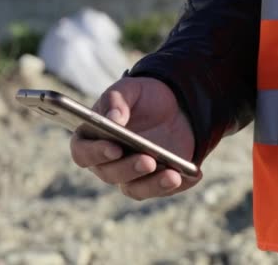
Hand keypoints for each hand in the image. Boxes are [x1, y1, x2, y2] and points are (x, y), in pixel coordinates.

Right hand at [69, 76, 200, 199]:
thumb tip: (113, 119)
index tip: (114, 148)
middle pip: (110, 174)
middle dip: (129, 169)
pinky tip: (194, 175)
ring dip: (154, 184)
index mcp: (92, 139)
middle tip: (148, 160)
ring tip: (174, 174)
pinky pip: (165, 189)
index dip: (95, 153)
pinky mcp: (155, 181)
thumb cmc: (142, 97)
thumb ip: (116, 100)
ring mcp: (132, 175)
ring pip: (136, 189)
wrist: (172, 105)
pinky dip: (180, 184)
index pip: (83, 153)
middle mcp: (107, 163)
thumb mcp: (130, 89)